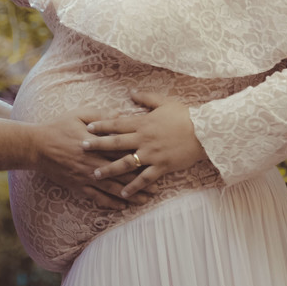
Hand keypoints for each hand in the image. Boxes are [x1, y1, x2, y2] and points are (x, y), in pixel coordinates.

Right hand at [32, 110, 144, 210]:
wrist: (36, 146)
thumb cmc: (58, 127)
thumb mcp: (79, 115)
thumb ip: (101, 115)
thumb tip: (121, 114)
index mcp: (96, 145)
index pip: (123, 153)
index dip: (140, 158)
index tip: (155, 162)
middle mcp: (94, 163)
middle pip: (122, 174)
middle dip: (141, 182)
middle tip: (158, 188)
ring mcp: (86, 177)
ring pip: (113, 189)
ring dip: (130, 196)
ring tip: (146, 200)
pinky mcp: (78, 186)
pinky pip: (97, 197)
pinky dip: (110, 203)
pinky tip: (121, 207)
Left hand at [82, 90, 207, 197]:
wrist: (204, 131)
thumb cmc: (185, 115)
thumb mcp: (164, 102)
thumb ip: (145, 98)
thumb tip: (130, 92)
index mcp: (143, 123)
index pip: (117, 123)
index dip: (101, 125)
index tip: (87, 128)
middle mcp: (144, 139)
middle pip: (116, 143)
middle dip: (98, 146)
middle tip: (82, 149)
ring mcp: (152, 154)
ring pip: (126, 163)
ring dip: (110, 169)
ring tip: (96, 175)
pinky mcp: (161, 167)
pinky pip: (144, 179)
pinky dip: (133, 187)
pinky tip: (123, 193)